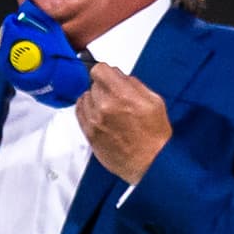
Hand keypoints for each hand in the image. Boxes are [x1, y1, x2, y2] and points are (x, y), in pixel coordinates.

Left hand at [75, 63, 171, 184]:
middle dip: (104, 88)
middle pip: (94, 84)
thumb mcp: (154, 101)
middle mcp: (104, 106)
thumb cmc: (155, 135)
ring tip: (108, 109)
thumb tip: (119, 75)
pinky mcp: (89, 133)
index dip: (106, 73)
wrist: (150, 162)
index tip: (110, 77)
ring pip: (85, 97)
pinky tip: (97, 114)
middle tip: (116, 98)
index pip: (99, 70)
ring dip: (95, 100)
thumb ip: (133, 84)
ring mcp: (94, 121)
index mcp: (122, 95)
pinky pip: (79, 112)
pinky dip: (87, 110)